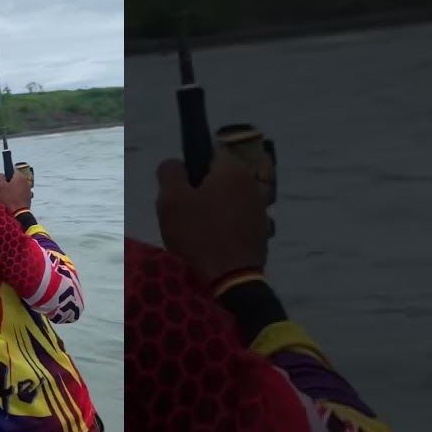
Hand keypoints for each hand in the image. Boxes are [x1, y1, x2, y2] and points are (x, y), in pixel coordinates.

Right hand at [0, 172, 32, 213]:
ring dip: (14, 188)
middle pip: (15, 178)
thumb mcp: (0, 186)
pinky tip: (13, 200)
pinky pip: (21, 192)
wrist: (19, 212)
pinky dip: (17, 194)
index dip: (6, 174)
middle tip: (4, 190)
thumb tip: (1, 174)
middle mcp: (26, 180)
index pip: (12, 169)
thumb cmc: (9, 198)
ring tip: (8, 196)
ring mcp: (28, 188)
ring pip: (18, 185)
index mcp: (19, 176)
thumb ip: (0, 177)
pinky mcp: (29, 196)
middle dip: (9, 182)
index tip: (3, 181)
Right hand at [155, 150, 267, 286]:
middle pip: (218, 177)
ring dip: (213, 209)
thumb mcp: (171, 200)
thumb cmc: (198, 234)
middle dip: (200, 190)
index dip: (190, 168)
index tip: (180, 189)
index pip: (207, 152)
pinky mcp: (261, 230)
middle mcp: (251, 182)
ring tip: (197, 232)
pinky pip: (236, 219)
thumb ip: (169, 172)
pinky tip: (212, 243)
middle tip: (183, 213)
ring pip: (227, 199)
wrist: (230, 279)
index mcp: (231, 169)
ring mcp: (260, 207)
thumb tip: (175, 164)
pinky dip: (224, 226)